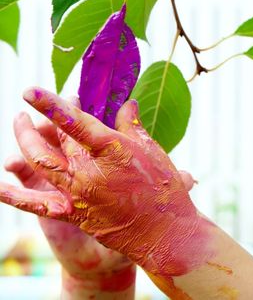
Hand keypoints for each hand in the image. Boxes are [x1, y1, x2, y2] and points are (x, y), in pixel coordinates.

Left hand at [0, 88, 211, 281]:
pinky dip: (13, 194)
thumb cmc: (164, 190)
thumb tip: (126, 104)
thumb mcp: (153, 152)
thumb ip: (132, 126)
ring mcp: (77, 194)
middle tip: (44, 104)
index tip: (30, 91)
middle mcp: (89, 171)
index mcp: (112, 151)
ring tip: (20, 122)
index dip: (51, 105)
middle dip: (48, 116)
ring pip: (39, 161)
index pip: (75, 122)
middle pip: (57, 138)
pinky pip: (36, 203)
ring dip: (25, 139)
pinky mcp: (72, 214)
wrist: (164, 233)